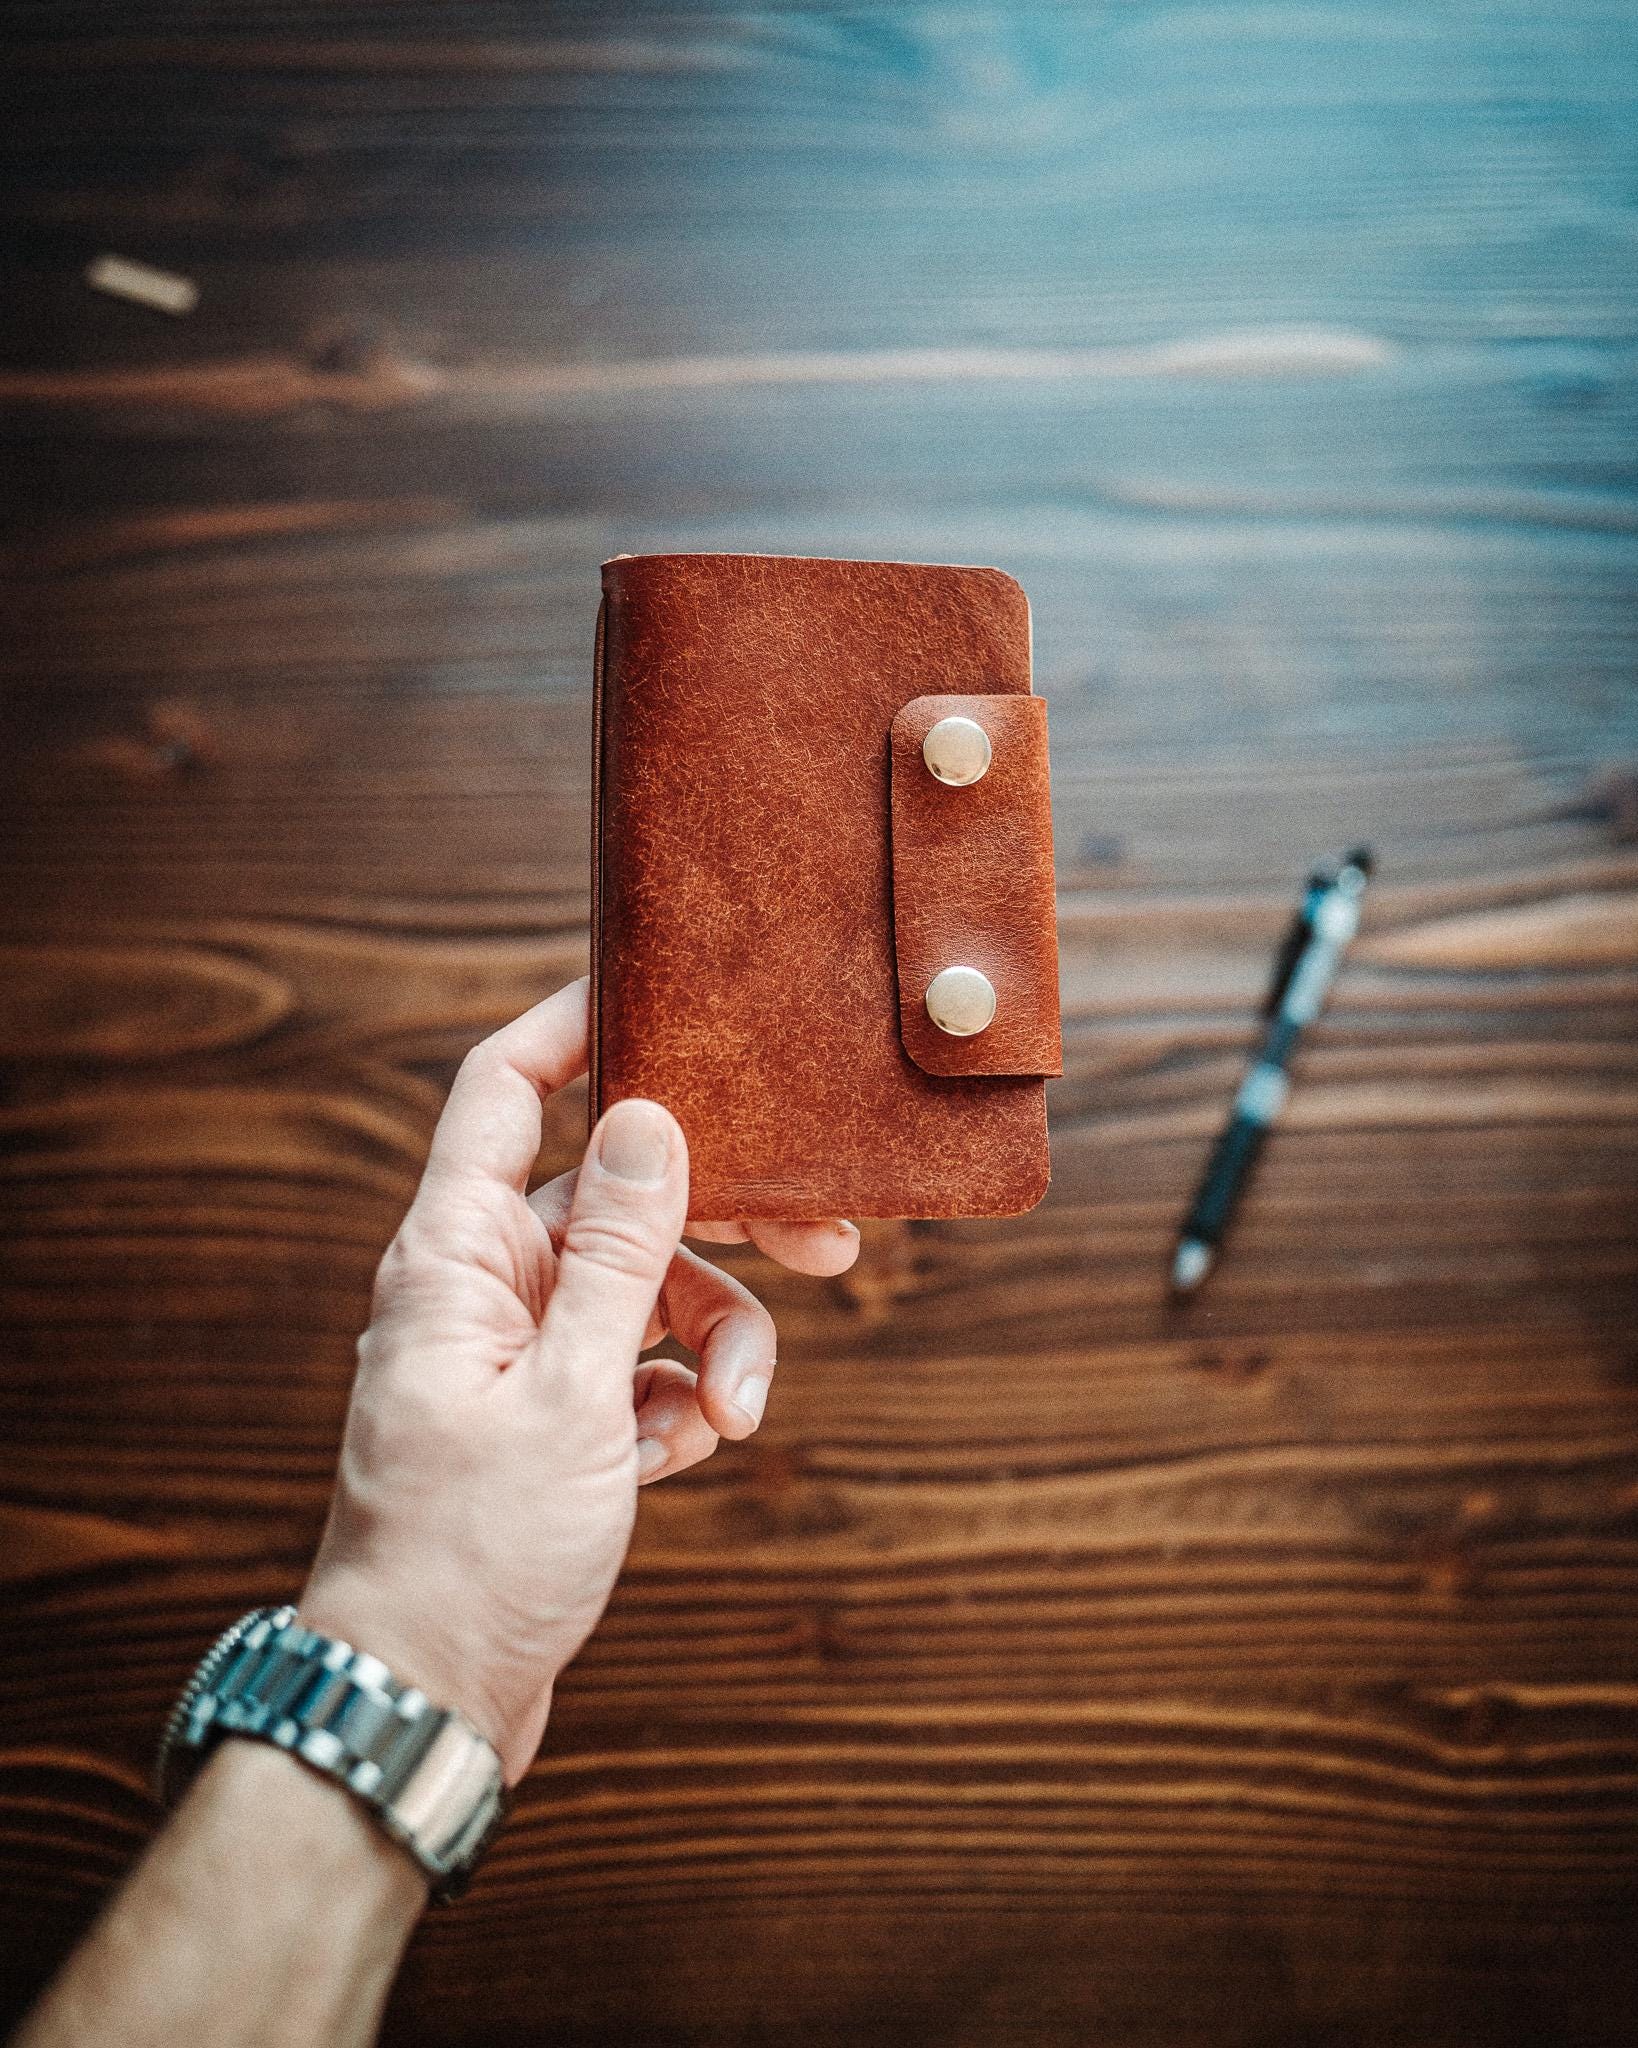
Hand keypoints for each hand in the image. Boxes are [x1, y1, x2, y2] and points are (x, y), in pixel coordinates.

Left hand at [298, 978, 858, 1781]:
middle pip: (620, 1195)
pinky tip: (677, 1458)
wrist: (429, 1696)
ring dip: (716, 1343)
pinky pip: (642, 1366)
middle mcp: (487, 1284)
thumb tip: (652, 1116)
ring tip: (737, 1416)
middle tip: (826, 1236)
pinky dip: (680, 1401)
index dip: (574, 1024)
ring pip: (648, 1292)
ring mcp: (521, 1351)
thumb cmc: (472, 1551)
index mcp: (459, 1253)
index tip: (664, 990)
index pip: (506, 1090)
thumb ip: (621, 1253)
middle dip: (720, 1220)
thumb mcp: (572, 1392)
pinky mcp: (554, 1413)